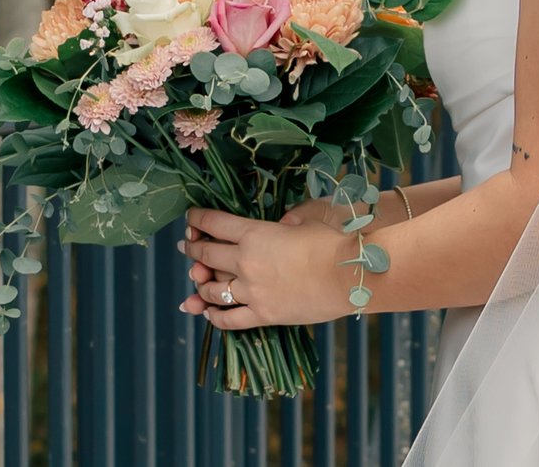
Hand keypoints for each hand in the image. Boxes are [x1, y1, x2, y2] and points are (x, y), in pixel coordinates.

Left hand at [176, 206, 354, 330]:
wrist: (350, 274)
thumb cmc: (332, 241)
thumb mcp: (306, 219)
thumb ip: (286, 221)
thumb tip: (281, 224)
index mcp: (254, 234)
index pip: (214, 224)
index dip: (198, 219)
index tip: (191, 219)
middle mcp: (245, 263)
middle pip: (206, 256)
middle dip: (193, 249)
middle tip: (187, 246)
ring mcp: (252, 292)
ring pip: (212, 290)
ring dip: (200, 284)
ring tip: (197, 280)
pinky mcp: (264, 315)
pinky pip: (230, 320)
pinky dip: (215, 316)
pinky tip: (208, 311)